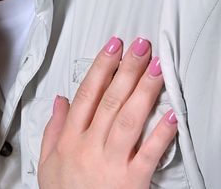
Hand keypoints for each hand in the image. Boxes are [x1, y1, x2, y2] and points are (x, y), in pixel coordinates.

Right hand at [38, 37, 177, 187]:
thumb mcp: (47, 164)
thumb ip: (54, 129)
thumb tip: (61, 100)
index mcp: (69, 140)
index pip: (87, 95)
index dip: (101, 68)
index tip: (114, 47)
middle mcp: (89, 147)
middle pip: (110, 101)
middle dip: (126, 69)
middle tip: (141, 46)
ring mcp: (111, 163)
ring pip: (128, 119)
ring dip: (144, 91)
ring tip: (157, 67)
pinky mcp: (132, 182)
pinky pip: (149, 153)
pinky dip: (161, 133)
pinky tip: (173, 113)